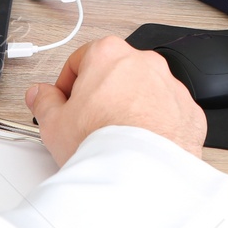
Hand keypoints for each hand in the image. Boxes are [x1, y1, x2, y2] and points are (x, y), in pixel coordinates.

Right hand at [24, 36, 206, 165]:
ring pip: (144, 90)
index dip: (67, 84)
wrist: (141, 171)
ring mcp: (170, 84)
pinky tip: (139, 144)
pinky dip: (155, 123)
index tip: (64, 102)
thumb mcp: (55, 123)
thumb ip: (44, 102)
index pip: (80, 60)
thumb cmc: (102, 143)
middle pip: (114, 73)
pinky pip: (167, 111)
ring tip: (115, 137)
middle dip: (101, 94)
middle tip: (87, 121)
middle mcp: (143, 62)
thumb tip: (39, 94)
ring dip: (130, 107)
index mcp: (109, 55)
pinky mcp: (188, 109)